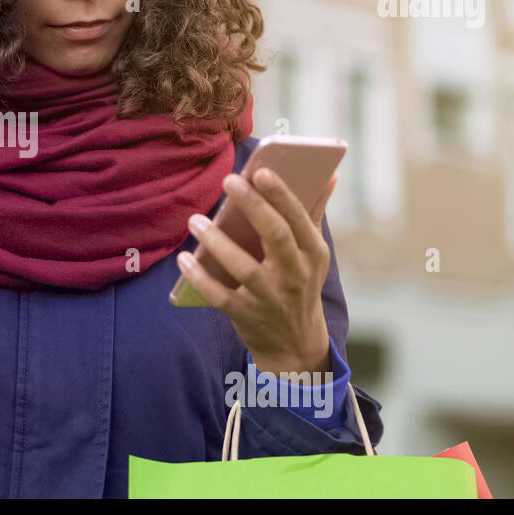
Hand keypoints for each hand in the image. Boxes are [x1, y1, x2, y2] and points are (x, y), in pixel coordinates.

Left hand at [176, 167, 337, 376]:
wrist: (295, 343)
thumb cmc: (299, 284)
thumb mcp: (313, 253)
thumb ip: (314, 212)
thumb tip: (329, 173)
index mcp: (313, 253)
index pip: (298, 218)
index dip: (281, 194)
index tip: (261, 171)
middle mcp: (295, 274)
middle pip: (275, 236)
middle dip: (253, 206)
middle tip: (228, 180)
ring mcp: (271, 297)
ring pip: (244, 267)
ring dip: (217, 242)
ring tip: (195, 220)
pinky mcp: (247, 315)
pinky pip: (221, 296)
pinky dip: (201, 278)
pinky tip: (184, 259)